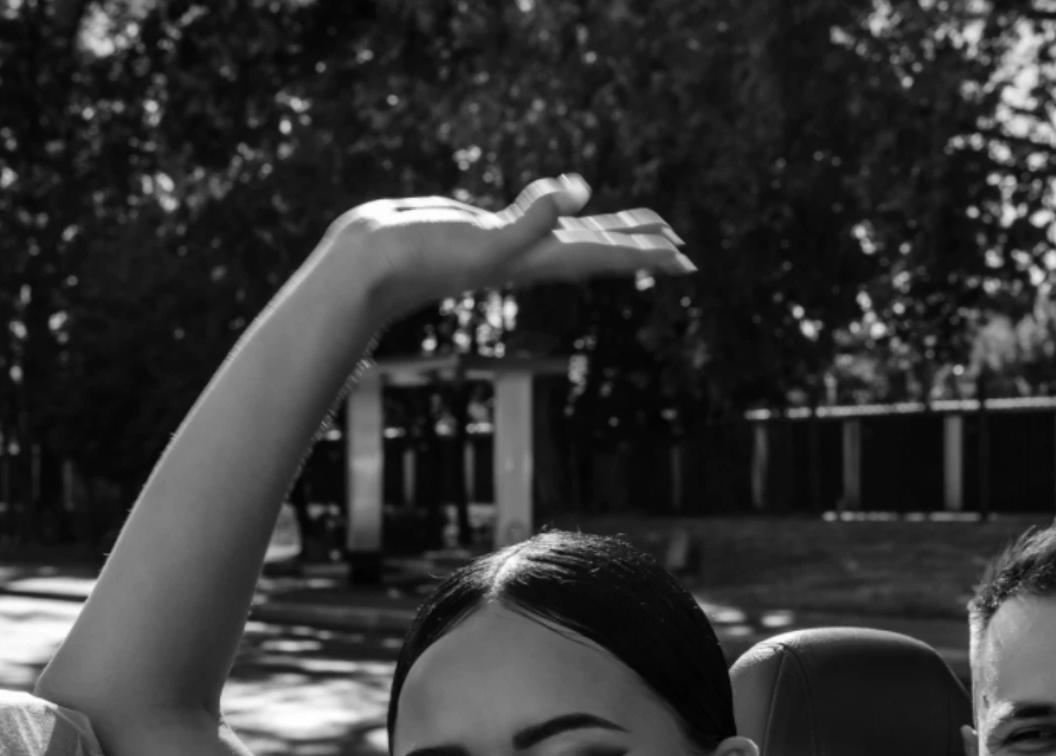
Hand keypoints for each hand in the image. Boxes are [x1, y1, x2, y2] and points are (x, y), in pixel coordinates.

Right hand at [322, 175, 694, 320]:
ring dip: (610, 232)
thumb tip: (580, 191)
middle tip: (682, 250)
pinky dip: (562, 213)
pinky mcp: (486, 227)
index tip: (685, 259)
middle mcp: (530, 255)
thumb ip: (534, 218)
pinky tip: (569, 205)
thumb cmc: (421, 258)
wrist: (370, 264)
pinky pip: (539, 220)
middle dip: (641, 250)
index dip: (646, 255)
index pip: (605, 255)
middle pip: (600, 251)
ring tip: (644, 228)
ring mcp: (509, 243)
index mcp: (537, 260)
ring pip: (574, 236)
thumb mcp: (484, 238)